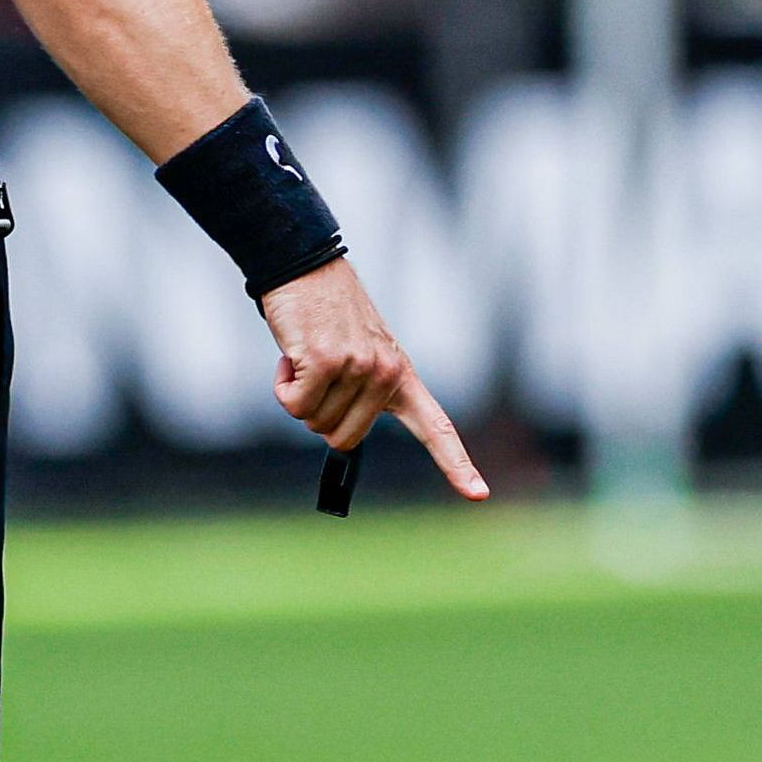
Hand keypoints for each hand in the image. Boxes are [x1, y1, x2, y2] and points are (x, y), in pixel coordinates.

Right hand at [252, 257, 490, 499]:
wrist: (303, 266)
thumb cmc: (325, 315)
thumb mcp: (359, 354)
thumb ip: (362, 395)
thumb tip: (339, 439)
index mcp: (401, 376)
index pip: (437, 428)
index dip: (456, 465)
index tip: (479, 496)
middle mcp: (387, 374)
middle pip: (342, 439)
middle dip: (318, 415)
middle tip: (316, 373)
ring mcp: (359, 368)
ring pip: (313, 421)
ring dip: (298, 394)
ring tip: (307, 354)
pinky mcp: (326, 362)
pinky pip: (295, 405)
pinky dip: (283, 387)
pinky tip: (291, 355)